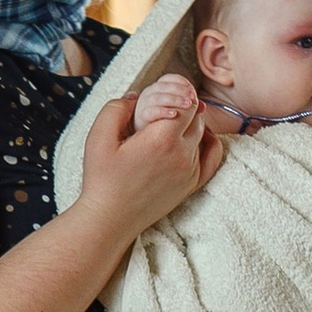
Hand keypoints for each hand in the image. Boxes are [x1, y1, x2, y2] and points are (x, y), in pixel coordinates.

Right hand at [77, 89, 213, 246]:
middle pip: (196, 115)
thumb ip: (116, 108)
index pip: (187, 102)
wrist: (110, 218)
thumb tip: (134, 96)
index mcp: (161, 138)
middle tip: (165, 106)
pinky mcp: (192, 184)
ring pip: (202, 132)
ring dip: (190, 122)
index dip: (178, 92)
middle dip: (183, 105)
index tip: (165, 93)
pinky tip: (195, 137)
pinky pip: (212, 155)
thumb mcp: (98, 137)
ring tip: (170, 123)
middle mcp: (182, 154)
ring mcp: (191, 171)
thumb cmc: (102, 179)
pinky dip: (207, 141)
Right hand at [130, 73, 204, 132]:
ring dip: (174, 100)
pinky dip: (163, 111)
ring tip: (188, 105)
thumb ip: (188, 107)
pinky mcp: (141, 117)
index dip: (181, 82)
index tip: (192, 90)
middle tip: (193, 97)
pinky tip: (174, 114)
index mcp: (158, 89)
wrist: (144, 138)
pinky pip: (151, 112)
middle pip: (164, 86)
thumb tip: (203, 106)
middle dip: (180, 90)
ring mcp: (144, 105)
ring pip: (158, 97)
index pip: (168, 78)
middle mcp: (149, 94)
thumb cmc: (162, 121)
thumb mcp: (176, 110)